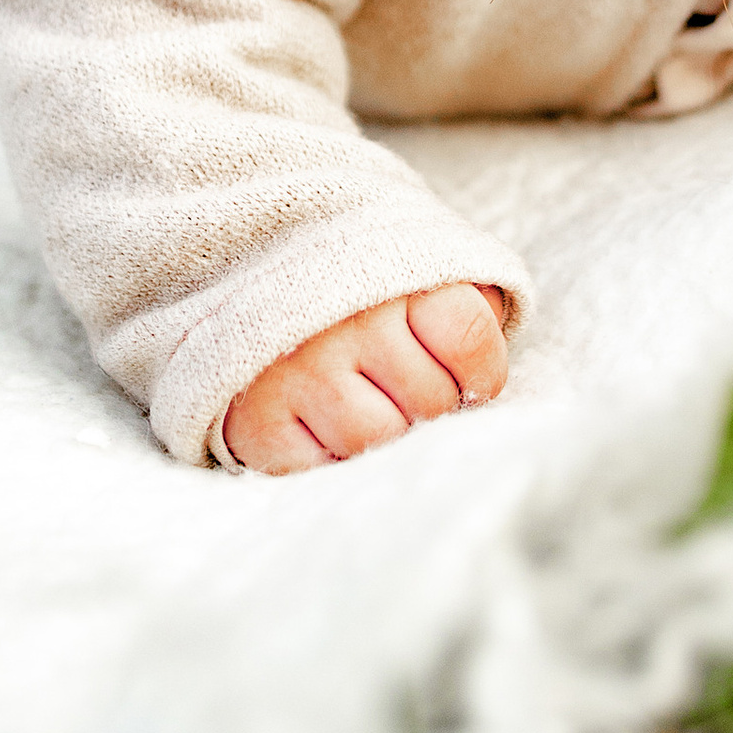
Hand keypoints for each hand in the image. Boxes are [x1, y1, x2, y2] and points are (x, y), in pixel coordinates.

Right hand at [226, 281, 508, 473]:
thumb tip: (487, 378)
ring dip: (385, 434)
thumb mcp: (421, 263)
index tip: (464, 373)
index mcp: (398, 274)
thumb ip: (470, 304)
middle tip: (404, 386)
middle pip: (431, 400)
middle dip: (431, 404)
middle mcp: (348, 320)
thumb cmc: (358, 282)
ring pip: (379, 440)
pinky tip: (326, 425)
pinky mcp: (259, 422)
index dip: (480, 371)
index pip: (470, 342)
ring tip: (368, 404)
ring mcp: (301, 372)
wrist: (245, 262)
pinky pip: (320, 469)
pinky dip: (331, 457)